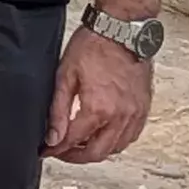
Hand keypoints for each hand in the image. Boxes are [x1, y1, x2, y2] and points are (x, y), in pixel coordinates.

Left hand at [47, 26, 154, 163]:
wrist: (122, 31)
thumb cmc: (93, 47)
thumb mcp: (65, 75)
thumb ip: (58, 110)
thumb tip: (52, 137)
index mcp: (99, 109)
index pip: (73, 142)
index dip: (55, 149)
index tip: (45, 150)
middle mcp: (121, 117)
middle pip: (96, 153)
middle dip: (74, 156)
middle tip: (59, 150)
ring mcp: (135, 115)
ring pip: (115, 148)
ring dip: (95, 151)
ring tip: (78, 142)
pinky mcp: (143, 110)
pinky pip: (130, 137)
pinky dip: (114, 142)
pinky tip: (101, 134)